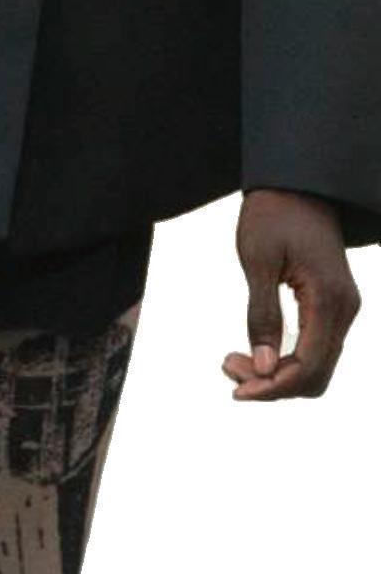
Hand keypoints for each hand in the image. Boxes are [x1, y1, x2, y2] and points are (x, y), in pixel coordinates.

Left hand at [222, 189, 361, 400]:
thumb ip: (262, 315)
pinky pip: (315, 349)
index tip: (235, 389)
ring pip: (316, 367)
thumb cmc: (273, 215)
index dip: (272, 387)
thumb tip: (264, 367)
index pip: (309, 367)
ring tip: (232, 361)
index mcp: (329, 299)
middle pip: (315, 376)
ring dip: (276, 375)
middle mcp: (344, 309)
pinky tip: (252, 352)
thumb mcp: (258, 262)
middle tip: (228, 367)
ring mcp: (342, 309)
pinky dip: (285, 360)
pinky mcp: (332, 307)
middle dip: (272, 384)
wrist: (297, 184)